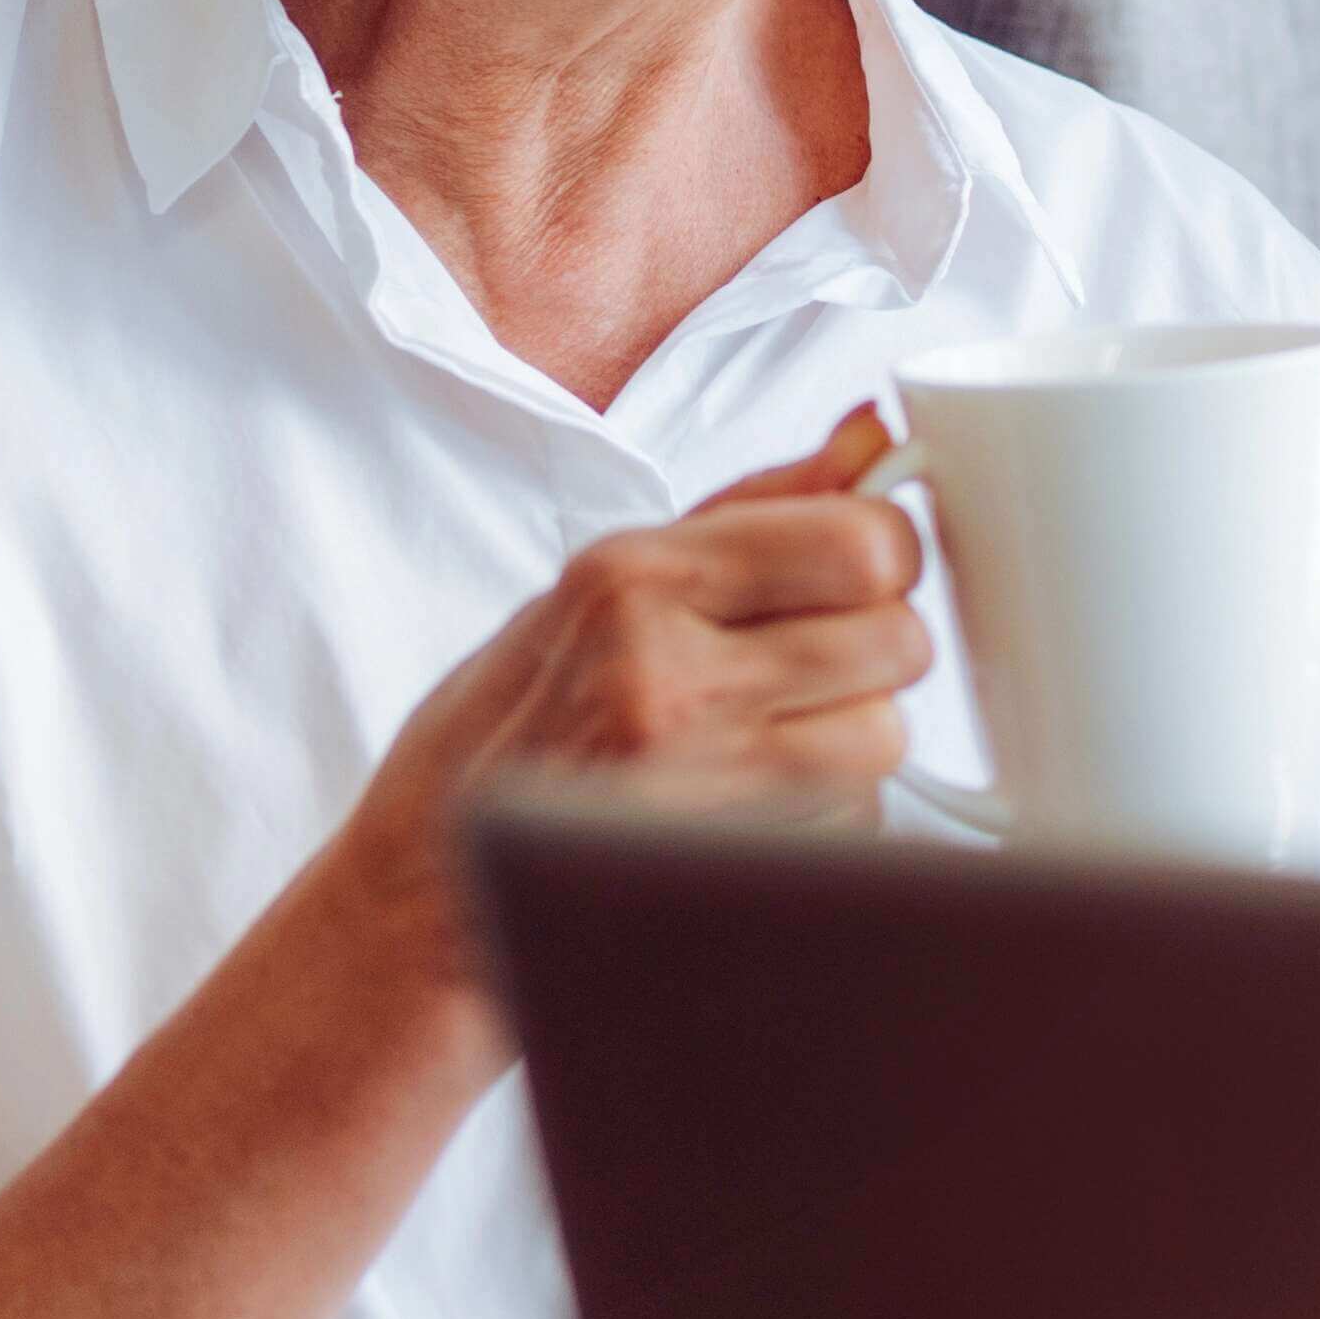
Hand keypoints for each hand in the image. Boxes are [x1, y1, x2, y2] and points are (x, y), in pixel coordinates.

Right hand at [311, 405, 933, 1011]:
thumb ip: (756, 507)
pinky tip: (745, 807)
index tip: (859, 574)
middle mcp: (662, 670)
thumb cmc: (511, 724)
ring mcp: (690, 776)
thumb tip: (872, 436)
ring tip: (762, 740)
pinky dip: (826, 814)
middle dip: (873, 651)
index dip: (884, 559)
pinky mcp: (718, 864)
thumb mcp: (604, 585)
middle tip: (806, 665)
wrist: (422, 882)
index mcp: (633, 577)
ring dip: (851, 739)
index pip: (862, 543)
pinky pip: (854, 820)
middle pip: (897, 639)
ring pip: (886, 735)